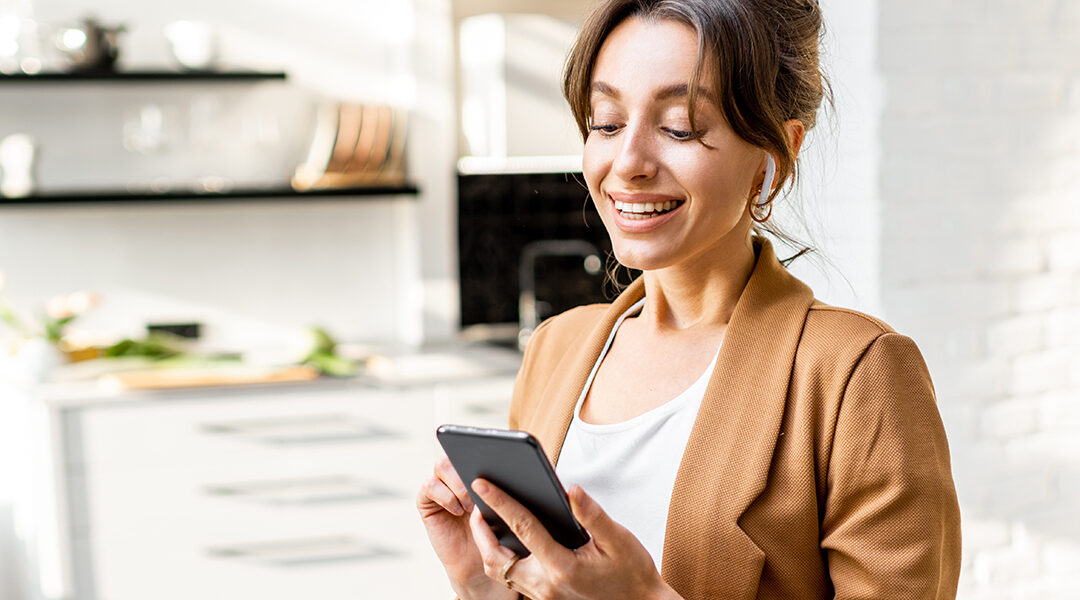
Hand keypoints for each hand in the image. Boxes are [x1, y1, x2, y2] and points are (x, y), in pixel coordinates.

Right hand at [416, 456, 517, 599]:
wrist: (477, 563)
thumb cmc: (497, 534)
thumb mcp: (509, 509)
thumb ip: (509, 488)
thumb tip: (520, 470)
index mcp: (478, 468)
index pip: (478, 445)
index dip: (485, 447)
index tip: (499, 457)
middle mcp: (456, 472)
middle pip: (456, 450)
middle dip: (469, 465)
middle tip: (483, 486)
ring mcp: (441, 485)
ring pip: (441, 464)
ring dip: (458, 482)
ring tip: (471, 504)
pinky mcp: (426, 500)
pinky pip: (428, 486)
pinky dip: (444, 495)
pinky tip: (457, 510)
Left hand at [469, 479, 682, 599]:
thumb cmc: (631, 573)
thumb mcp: (618, 539)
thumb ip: (592, 514)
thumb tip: (570, 489)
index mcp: (562, 565)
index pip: (522, 527)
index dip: (500, 501)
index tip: (482, 483)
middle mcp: (545, 584)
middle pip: (496, 557)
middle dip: (480, 529)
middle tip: (477, 503)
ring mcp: (542, 595)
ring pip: (500, 571)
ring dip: (488, 546)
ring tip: (487, 518)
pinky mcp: (543, 599)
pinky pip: (512, 578)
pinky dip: (502, 558)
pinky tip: (508, 539)